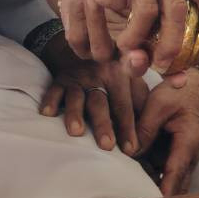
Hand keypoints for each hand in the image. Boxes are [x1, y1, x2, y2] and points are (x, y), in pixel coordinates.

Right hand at [41, 40, 145, 155]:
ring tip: (76, 132)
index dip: (129, 127)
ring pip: (77, 97)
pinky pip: (54, 89)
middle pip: (101, 102)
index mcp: (121, 76)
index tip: (132, 149)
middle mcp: (100, 74)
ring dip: (75, 114)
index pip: (125, 105)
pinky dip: (50, 101)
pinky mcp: (61, 79)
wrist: (89, 48)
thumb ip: (143, 105)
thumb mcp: (134, 83)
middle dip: (103, 124)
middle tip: (107, 146)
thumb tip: (151, 137)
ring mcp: (79, 76)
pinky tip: (47, 114)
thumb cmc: (117, 77)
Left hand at [135, 74, 198, 195]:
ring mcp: (181, 158)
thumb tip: (131, 153)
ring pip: (169, 182)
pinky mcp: (172, 158)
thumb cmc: (178, 93)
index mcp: (187, 141)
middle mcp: (188, 155)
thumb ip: (145, 128)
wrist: (194, 90)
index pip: (175, 170)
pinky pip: (162, 173)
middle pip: (176, 184)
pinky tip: (133, 184)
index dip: (166, 189)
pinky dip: (152, 179)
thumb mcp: (158, 103)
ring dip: (155, 190)